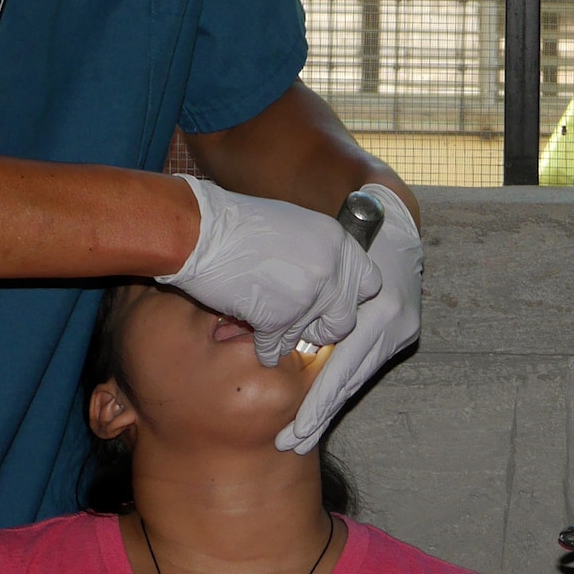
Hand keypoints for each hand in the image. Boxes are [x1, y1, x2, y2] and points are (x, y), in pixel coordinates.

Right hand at [160, 177, 379, 365]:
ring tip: (274, 328)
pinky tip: (258, 341)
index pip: (370, 284)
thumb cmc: (241, 225)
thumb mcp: (297, 226)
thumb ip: (321, 254)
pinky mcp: (280, 318)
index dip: (349, 298)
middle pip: (346, 320)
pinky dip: (266, 349)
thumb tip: (331, 282)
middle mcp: (331, 269)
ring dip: (290, 336)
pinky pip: (278, 348)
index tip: (332, 302)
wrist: (203, 231)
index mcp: (338, 242)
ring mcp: (308, 296)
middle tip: (305, 323)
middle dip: (324, 327)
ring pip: (310, 337)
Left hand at [277, 186, 421, 453]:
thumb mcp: (320, 266)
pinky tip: (321, 407)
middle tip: (290, 446)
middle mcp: (394, 323)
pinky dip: (341, 385)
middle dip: (318, 416)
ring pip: (357, 378)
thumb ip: (299, 307)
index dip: (316, 405)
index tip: (293, 433)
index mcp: (377, 311)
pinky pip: (364, 364)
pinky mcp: (403, 330)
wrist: (391, 222)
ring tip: (300, 437)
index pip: (341, 370)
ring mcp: (402, 328)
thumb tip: (258, 342)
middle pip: (349, 382)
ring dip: (328, 407)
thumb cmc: (344, 239)